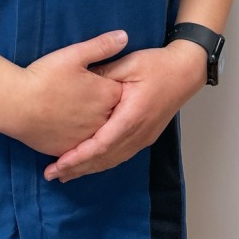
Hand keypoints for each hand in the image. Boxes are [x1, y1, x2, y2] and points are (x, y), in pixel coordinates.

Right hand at [8, 30, 126, 155]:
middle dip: (105, 104)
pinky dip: (77, 136)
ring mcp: (87, 139)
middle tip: (86, 94)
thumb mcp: (74, 54)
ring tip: (75, 109)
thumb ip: (101, 46)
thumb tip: (124, 36)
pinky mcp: (70, 150)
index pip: (122, 89)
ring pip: (97, 130)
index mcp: (107, 95)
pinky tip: (67, 126)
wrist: (17, 105)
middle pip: (112, 112)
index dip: (111, 83)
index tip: (101, 79)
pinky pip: (81, 145)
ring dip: (92, 122)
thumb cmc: (46, 76)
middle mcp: (103, 121)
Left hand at [43, 41, 205, 182]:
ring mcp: (143, 137)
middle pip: (104, 159)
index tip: (59, 163)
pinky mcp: (145, 136)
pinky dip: (102, 162)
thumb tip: (79, 82)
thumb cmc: (157, 65)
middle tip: (53, 174)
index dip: (79, 156)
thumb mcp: (128, 64)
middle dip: (78, 168)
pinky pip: (120, 155)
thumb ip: (103, 75)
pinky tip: (90, 164)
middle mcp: (138, 133)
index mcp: (132, 116)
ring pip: (113, 160)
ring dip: (89, 168)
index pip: (101, 144)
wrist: (185, 72)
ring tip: (66, 174)